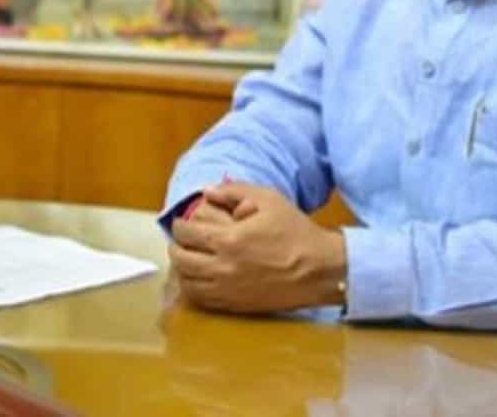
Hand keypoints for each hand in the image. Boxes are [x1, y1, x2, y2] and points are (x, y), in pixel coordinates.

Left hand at [168, 183, 345, 313]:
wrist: (319, 270)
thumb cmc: (296, 231)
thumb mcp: (268, 199)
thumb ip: (234, 191)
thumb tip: (207, 192)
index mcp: (228, 240)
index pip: (185, 234)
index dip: (179, 225)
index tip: (183, 223)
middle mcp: (223, 268)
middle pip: (180, 260)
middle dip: (177, 247)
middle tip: (182, 241)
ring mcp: (228, 290)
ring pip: (187, 283)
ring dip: (183, 269)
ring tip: (189, 259)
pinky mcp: (236, 306)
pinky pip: (202, 300)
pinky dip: (194, 289)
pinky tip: (201, 279)